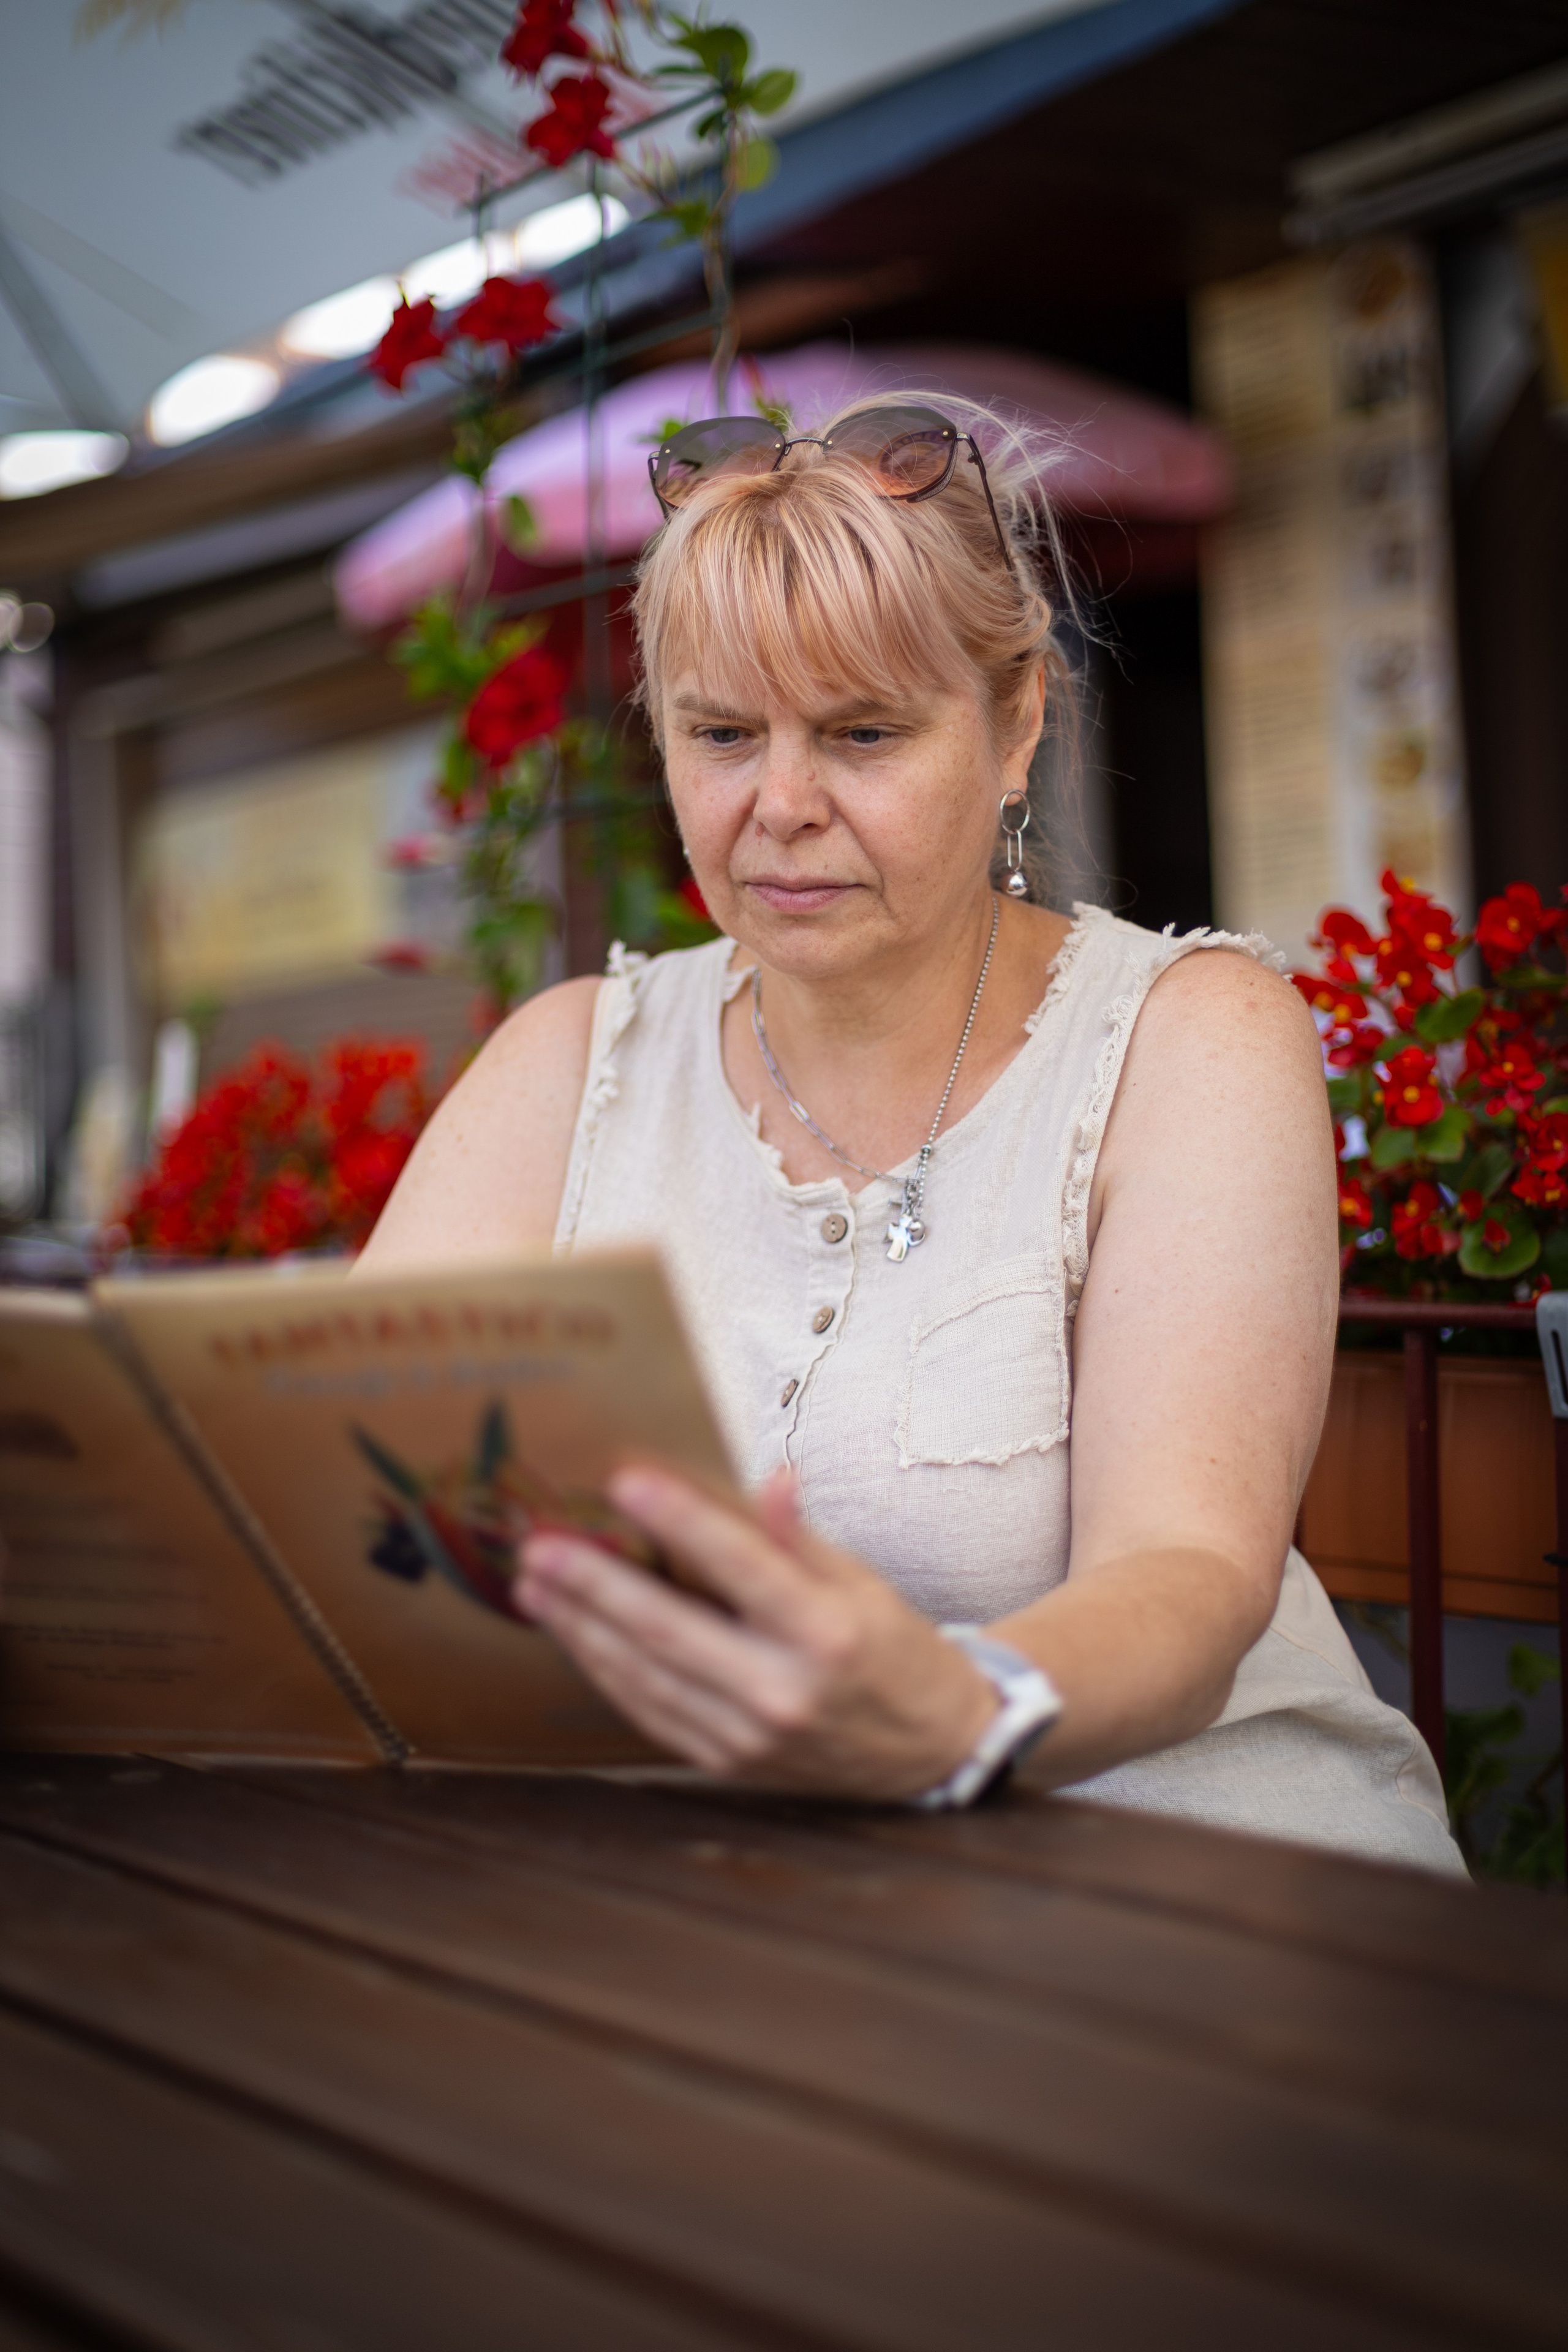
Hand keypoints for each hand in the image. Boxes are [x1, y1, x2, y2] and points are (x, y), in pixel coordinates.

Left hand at [516, 1465, 997, 1798]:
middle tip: (541, 1545)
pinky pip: (650, 1711)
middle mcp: (783, 1691)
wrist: (928, 1752)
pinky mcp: (725, 1763)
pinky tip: (574, 1634)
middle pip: (670, 1630)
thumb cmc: (892, 1651)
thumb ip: (801, 1538)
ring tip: (534, 1584)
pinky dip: (606, 1670)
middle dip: (595, 1585)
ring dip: (582, 1628)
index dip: (679, 1520)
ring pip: (645, 1676)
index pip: (740, 1566)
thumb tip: (769, 1481)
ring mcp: (748, 1736)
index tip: (624, 1480)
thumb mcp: (863, 1583)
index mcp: (825, 1634)